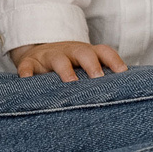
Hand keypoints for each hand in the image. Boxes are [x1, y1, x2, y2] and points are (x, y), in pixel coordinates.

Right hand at [9, 40, 128, 82]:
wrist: (40, 52)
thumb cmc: (70, 66)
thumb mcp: (84, 67)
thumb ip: (99, 79)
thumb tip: (125, 99)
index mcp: (86, 53)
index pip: (104, 52)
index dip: (114, 61)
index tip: (123, 73)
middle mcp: (70, 52)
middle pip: (83, 53)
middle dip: (92, 65)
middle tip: (98, 79)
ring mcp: (49, 56)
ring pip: (58, 59)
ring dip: (65, 70)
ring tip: (70, 83)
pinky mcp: (30, 63)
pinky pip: (27, 66)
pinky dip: (27, 73)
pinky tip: (27, 81)